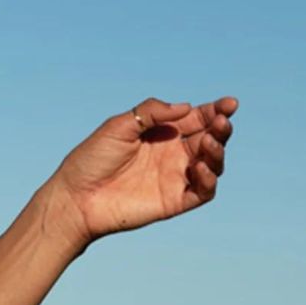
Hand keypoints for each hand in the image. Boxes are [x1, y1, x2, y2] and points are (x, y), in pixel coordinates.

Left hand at [46, 95, 237, 245]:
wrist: (75, 197)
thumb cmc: (91, 160)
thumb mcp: (118, 126)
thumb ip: (151, 113)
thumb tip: (186, 107)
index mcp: (161, 133)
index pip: (197, 119)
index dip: (215, 110)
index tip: (229, 103)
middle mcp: (172, 154)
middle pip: (210, 138)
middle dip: (221, 128)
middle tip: (221, 122)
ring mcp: (175, 177)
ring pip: (212, 163)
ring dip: (217, 151)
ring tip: (208, 142)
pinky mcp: (175, 201)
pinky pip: (204, 191)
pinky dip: (209, 178)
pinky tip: (198, 166)